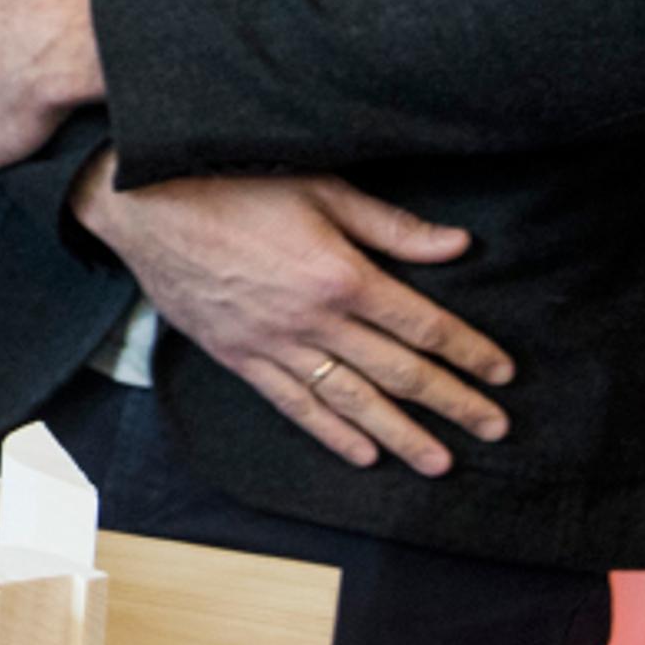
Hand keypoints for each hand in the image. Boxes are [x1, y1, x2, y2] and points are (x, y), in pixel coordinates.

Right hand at [74, 150, 514, 474]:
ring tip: (439, 461)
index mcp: (342, 276)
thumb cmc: (230, 183)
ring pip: (351, 400)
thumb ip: (390, 225)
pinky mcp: (238, 356)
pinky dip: (330, 433)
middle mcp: (314, 320)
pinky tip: (363, 454)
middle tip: (494, 430)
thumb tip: (458, 245)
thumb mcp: (319, 188)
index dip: (469, 351)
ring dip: (402, 434)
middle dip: (452, 403)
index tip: (503, 373)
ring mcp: (273, 344)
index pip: (423, 325)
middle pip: (398, 372)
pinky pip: (293, 404)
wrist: (141, 204)